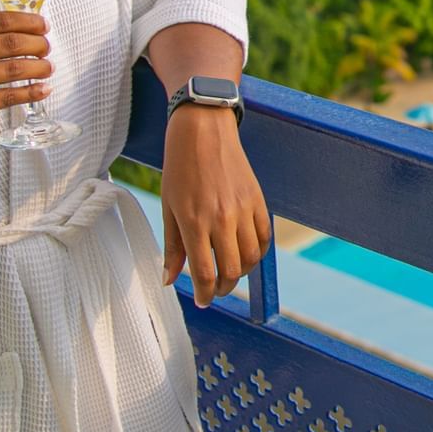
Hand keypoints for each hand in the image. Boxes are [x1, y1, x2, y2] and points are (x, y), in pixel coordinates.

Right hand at [0, 11, 51, 144]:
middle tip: (46, 48)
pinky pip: (9, 96)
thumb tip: (25, 30)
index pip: (0, 20)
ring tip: (48, 68)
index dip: (28, 22)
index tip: (43, 26)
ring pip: (14, 69)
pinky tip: (43, 89)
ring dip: (39, 68)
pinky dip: (32, 92)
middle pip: (12, 43)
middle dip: (38, 44)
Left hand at [160, 107, 270, 304]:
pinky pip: (264, 237)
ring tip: (228, 273)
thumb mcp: (168, 207)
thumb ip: (172, 247)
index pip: (205, 273)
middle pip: (230, 271)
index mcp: (194, 222)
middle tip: (214, 291)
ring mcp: (243, 209)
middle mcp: (222, 219)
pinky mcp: (257, 200)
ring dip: (240, 273)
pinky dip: (257, 252)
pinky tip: (245, 253)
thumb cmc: (179, 167)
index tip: (202, 301)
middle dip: (222, 288)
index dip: (205, 294)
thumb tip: (169, 280)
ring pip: (251, 258)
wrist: (203, 130)